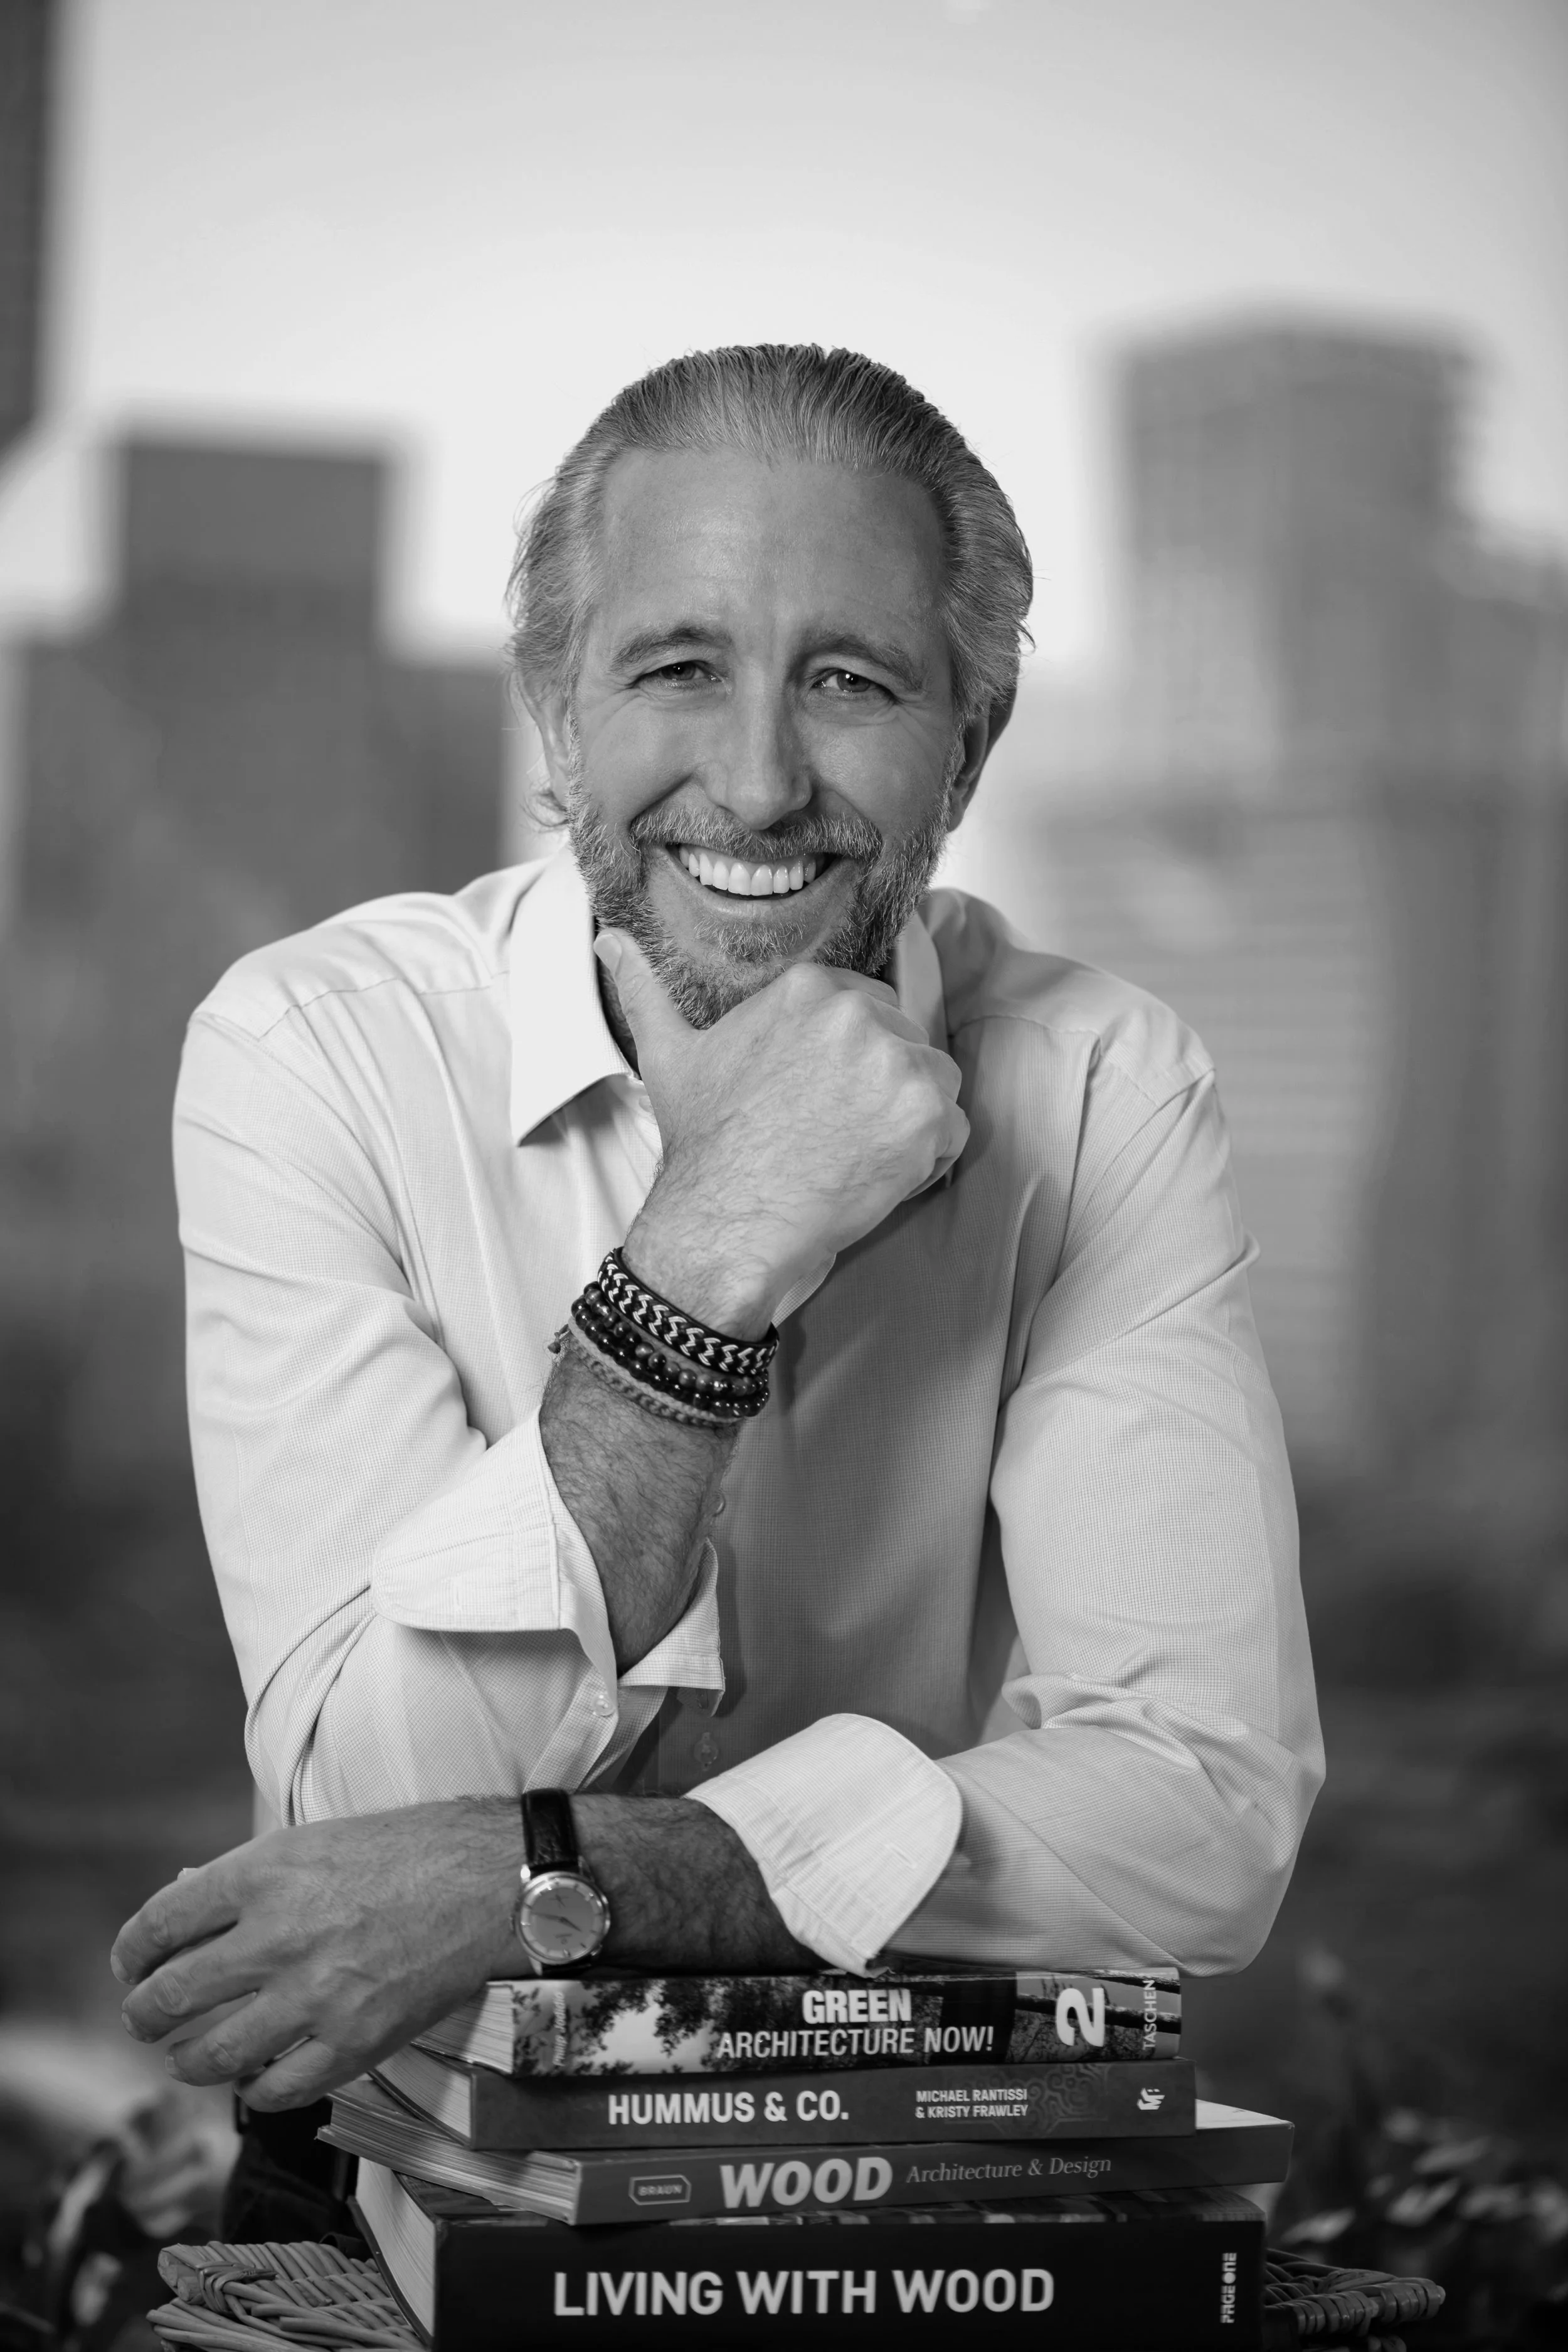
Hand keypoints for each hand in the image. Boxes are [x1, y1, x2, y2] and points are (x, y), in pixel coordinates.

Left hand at [110, 1800, 519, 2109]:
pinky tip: (253, 2081)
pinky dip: (253, 2091)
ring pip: (211, 2053)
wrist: (489, 1881)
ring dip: (186, 2060)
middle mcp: (277, 1936)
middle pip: (170, 1994)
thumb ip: (250, 1879)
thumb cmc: (410, 1849)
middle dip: (144, 2013)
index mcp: (264, 1873)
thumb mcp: (315, 1840)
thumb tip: (186, 1908)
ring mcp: (314, 1996)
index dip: (133, 1951)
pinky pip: (276, 2089)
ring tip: (186, 2056)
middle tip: (145, 2018)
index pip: (161, 1922)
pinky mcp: (353, 2041)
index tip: (132, 1964)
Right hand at [600, 933, 967, 1332]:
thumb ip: (646, 989)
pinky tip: (876, 1175)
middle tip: (833, 1133)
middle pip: (906, 1044)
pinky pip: (954, 1132)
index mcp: (809, 988)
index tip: (822, 1097)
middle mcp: (858, 1013)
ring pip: (935, 1084)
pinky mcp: (925, 1115)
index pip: (870, 1008)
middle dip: (882, 1088)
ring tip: (854, 1153)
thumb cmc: (703, 1143)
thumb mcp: (669, 1054)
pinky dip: (929, 1161)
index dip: (852, 1059)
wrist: (726, 1219)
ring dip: (909, 1122)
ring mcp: (896, 1063)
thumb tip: (609, 937)